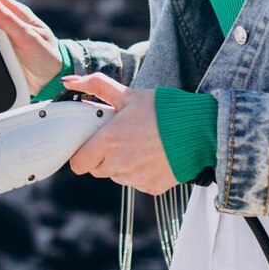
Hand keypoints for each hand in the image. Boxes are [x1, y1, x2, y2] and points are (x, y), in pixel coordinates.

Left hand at [64, 73, 176, 195]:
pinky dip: (142, 173)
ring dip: (122, 165)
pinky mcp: (151, 188)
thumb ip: (96, 86)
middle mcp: (118, 165)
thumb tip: (68, 82)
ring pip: (117, 177)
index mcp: (108, 142)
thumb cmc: (162, 110)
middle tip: (120, 139)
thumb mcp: (128, 94)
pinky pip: (137, 183)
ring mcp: (135, 179)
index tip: (93, 143)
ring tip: (141, 145)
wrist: (200, 130)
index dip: (83, 153)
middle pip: (97, 170)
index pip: (78, 164)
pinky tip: (154, 156)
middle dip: (103, 157)